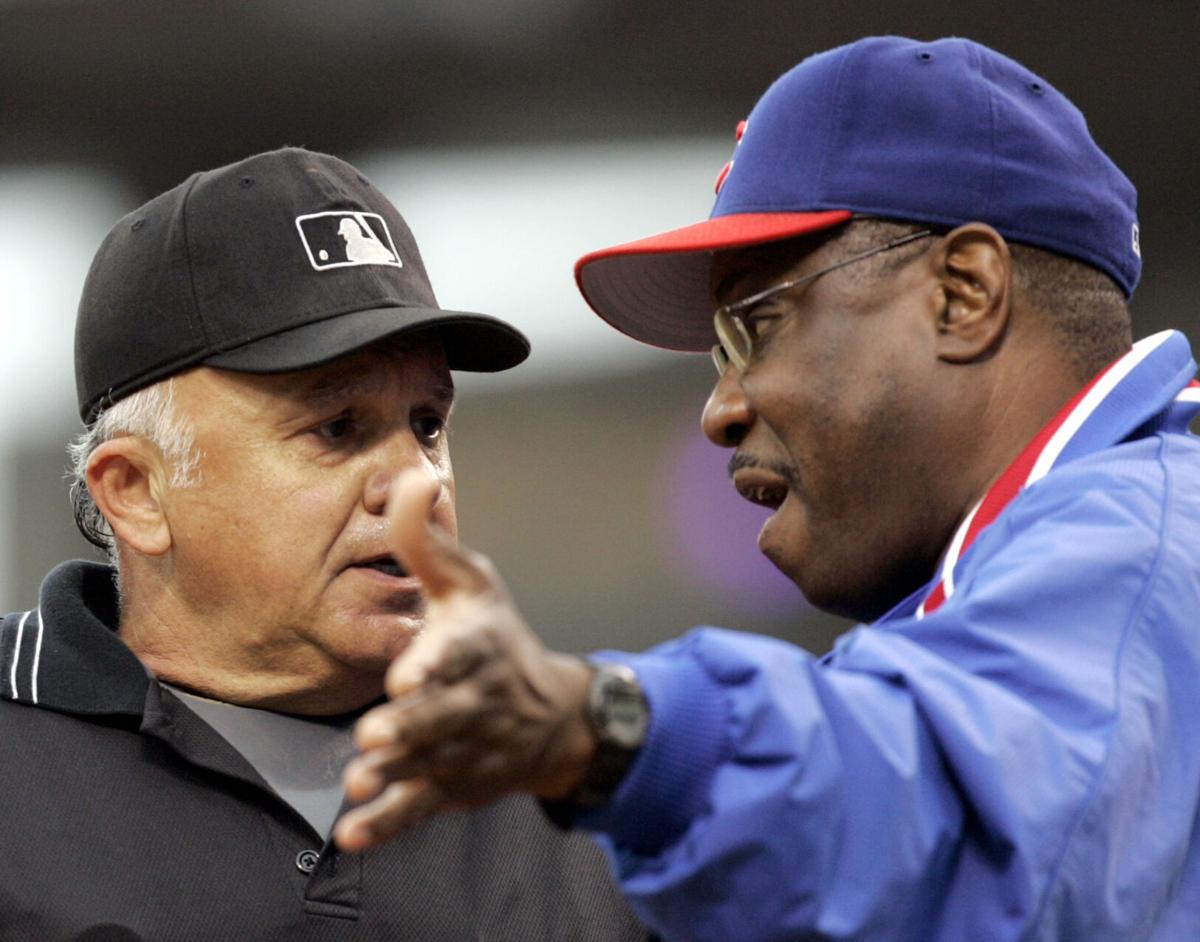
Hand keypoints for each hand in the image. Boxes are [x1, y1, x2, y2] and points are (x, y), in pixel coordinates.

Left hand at [334, 470, 595, 851]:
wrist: (550, 715)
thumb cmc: (495, 636)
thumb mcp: (471, 582)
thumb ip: (427, 540)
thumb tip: (407, 476)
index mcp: (478, 645)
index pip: (460, 655)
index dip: (435, 665)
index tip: (408, 675)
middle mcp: (474, 700)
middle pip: (443, 717)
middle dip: (413, 727)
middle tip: (376, 734)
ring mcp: (464, 748)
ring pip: (428, 765)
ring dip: (396, 775)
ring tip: (361, 782)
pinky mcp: (451, 786)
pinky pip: (420, 808)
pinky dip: (389, 824)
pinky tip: (353, 834)